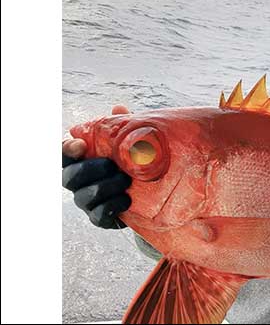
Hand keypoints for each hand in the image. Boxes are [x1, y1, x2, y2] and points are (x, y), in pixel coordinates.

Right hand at [62, 105, 131, 228]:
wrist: (149, 193)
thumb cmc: (131, 160)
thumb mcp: (129, 142)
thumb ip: (122, 126)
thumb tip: (118, 108)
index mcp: (80, 160)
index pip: (62, 154)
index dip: (65, 149)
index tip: (80, 144)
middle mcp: (77, 182)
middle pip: (68, 177)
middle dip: (89, 170)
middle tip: (112, 165)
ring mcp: (86, 201)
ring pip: (83, 197)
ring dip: (104, 187)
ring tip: (125, 180)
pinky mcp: (100, 218)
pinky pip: (98, 216)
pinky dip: (112, 206)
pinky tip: (127, 199)